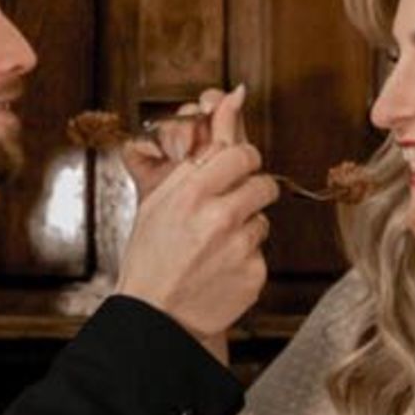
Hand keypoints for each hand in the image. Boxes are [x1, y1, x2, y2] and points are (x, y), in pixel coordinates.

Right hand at [116, 89, 276, 340]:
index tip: (234, 171)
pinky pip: (260, 254)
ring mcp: (239, 248)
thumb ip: (200, 151)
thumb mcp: (160, 201)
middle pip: (263, 185)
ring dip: (245, 230)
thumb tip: (233, 95)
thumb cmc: (152, 256)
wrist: (154, 319)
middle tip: (228, 211)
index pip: (241, 154)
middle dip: (250, 193)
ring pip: (262, 221)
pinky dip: (244, 261)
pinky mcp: (253, 275)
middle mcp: (218, 217)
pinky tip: (218, 272)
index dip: (240, 162)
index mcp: (191, 192)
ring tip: (214, 248)